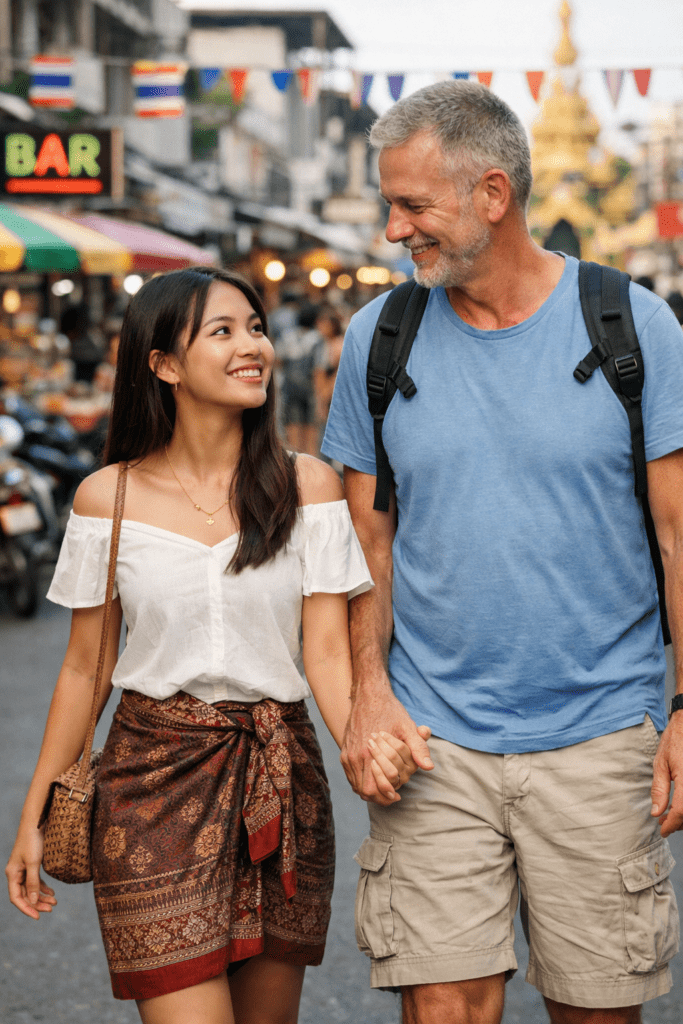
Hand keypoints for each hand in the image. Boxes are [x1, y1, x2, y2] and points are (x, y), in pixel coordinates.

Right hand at [6, 826, 57, 919]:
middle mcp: (16, 873)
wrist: (36, 822)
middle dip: (37, 903)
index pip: (16, 898)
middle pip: (25, 895)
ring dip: (42, 896)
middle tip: (52, 908)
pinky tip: (52, 892)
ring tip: (54, 902)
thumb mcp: (34, 863)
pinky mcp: (31, 864)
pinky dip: (43, 887)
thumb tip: (33, 901)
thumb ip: (33, 882)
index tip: (38, 917)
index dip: (26, 909)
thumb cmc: (33, 841)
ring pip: (31, 888)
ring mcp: (23, 869)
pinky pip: (36, 880)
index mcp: (12, 874)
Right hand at [340, 687, 433, 805]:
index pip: (375, 789)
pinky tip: (374, 779)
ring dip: (370, 790)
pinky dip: (361, 782)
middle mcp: (356, 756)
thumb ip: (418, 748)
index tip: (398, 795)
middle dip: (379, 796)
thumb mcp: (407, 727)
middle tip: (393, 795)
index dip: (387, 796)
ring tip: (385, 789)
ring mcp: (348, 755)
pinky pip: (350, 776)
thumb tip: (428, 767)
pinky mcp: (344, 752)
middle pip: (364, 791)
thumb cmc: (390, 711)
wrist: (369, 696)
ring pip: (356, 785)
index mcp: (370, 753)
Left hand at [651, 711, 682, 836]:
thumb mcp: (661, 764)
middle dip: (678, 822)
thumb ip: (659, 789)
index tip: (662, 830)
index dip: (672, 824)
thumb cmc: (675, 741)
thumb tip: (657, 811)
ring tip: (669, 814)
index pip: (682, 811)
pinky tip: (678, 805)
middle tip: (663, 822)